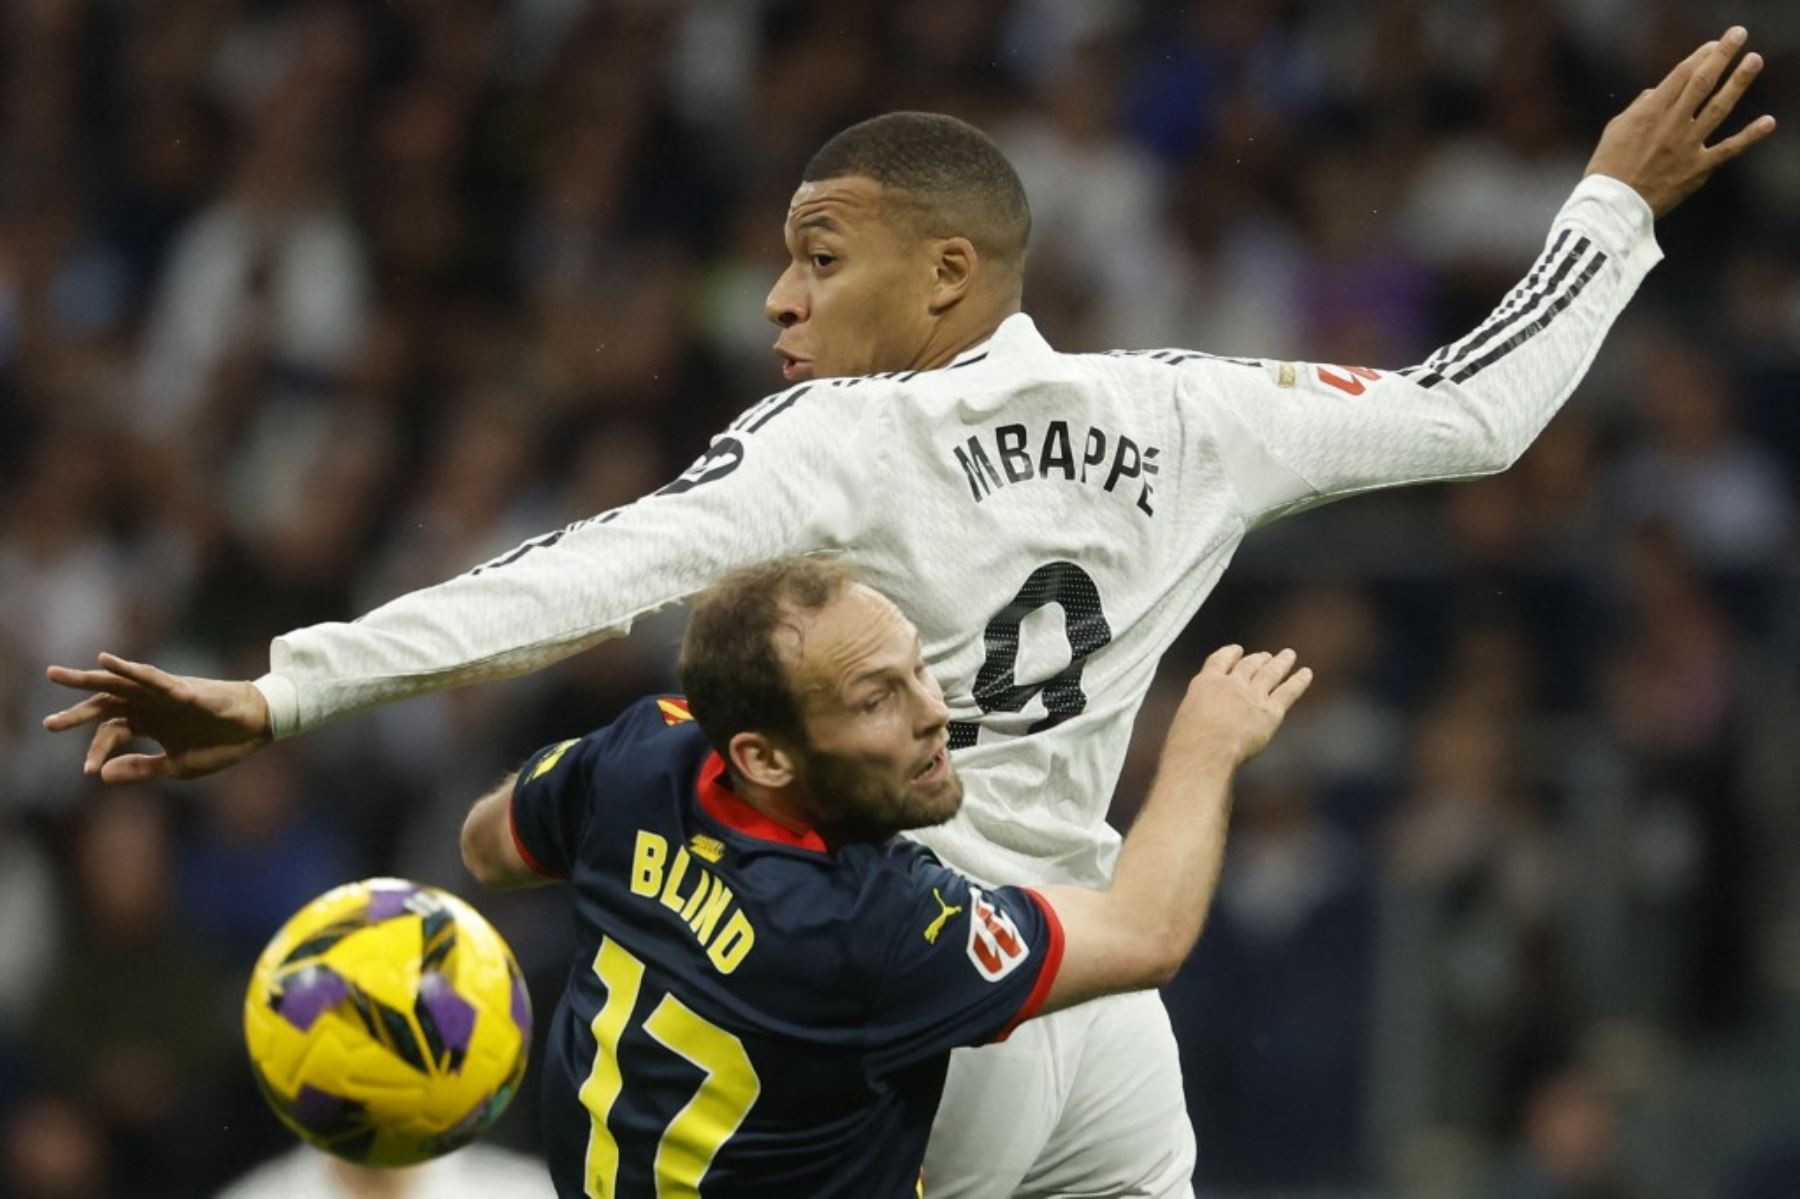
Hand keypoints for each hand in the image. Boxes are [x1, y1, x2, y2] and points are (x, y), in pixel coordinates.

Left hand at [42, 654, 270, 782]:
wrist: (259, 728)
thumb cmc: (221, 743)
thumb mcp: (177, 765)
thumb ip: (140, 769)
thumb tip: (100, 775)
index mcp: (149, 722)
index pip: (112, 732)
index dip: (96, 750)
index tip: (86, 772)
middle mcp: (150, 704)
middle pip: (105, 703)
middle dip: (75, 711)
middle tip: (47, 724)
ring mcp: (163, 694)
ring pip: (119, 684)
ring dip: (89, 679)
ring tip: (57, 676)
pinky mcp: (181, 689)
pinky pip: (150, 677)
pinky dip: (128, 670)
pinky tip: (106, 661)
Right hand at [1168, 645, 1311, 768]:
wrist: (1207, 748)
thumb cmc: (1188, 741)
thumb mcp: (1186, 717)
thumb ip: (1199, 712)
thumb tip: (1204, 722)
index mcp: (1207, 682)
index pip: (1221, 659)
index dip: (1231, 653)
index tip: (1238, 649)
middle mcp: (1232, 683)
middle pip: (1249, 665)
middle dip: (1258, 659)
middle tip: (1265, 656)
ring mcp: (1253, 695)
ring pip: (1270, 673)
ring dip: (1281, 662)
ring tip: (1288, 654)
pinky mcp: (1270, 711)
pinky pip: (1288, 691)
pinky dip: (1298, 681)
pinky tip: (1306, 673)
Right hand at [1585, 26, 1777, 217]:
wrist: (1612, 206)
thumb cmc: (1608, 168)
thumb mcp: (1615, 130)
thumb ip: (1638, 108)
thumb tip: (1655, 92)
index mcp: (1649, 113)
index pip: (1680, 76)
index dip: (1699, 56)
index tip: (1714, 44)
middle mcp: (1671, 124)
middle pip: (1702, 82)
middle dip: (1721, 56)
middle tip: (1738, 35)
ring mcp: (1687, 146)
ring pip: (1718, 108)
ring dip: (1738, 82)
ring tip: (1754, 61)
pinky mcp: (1697, 169)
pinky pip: (1728, 149)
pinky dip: (1749, 136)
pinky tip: (1768, 122)